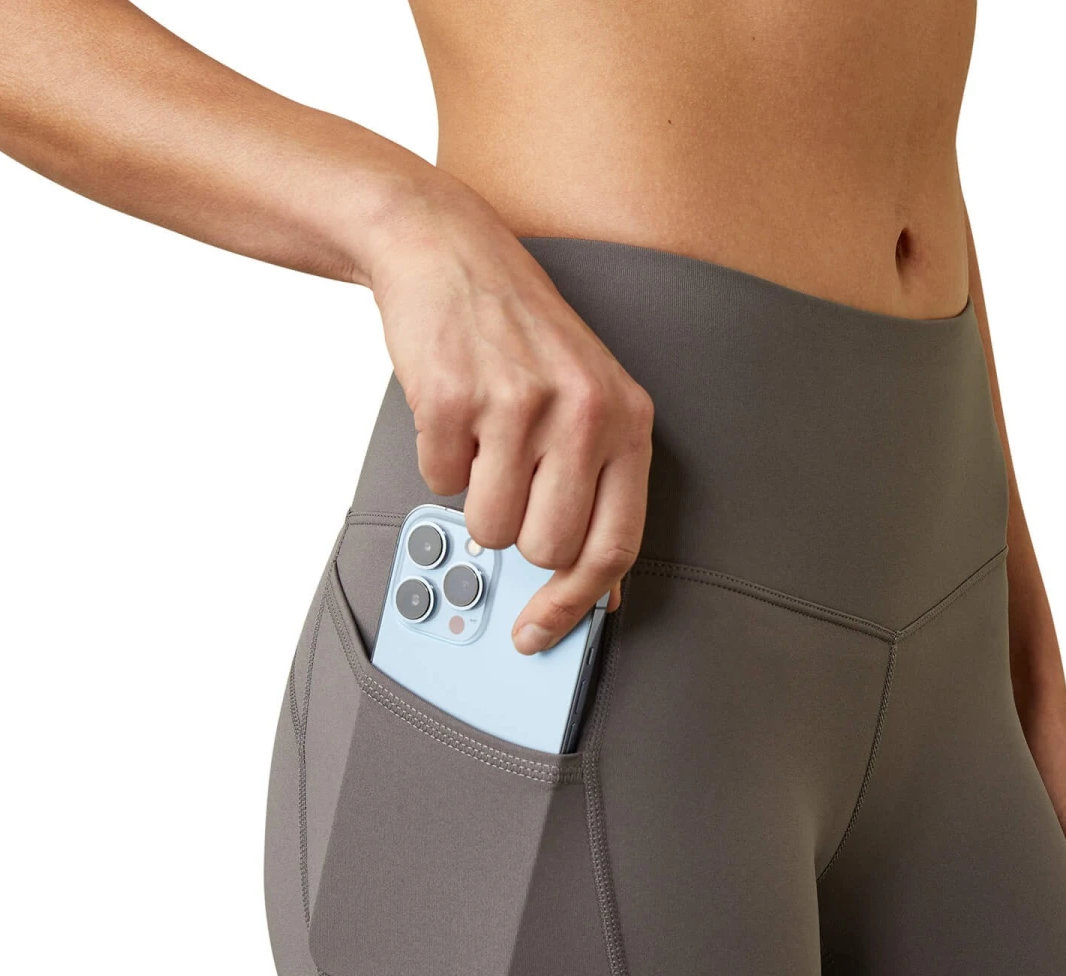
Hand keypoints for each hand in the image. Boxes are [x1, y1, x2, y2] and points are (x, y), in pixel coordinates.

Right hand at [363, 183, 652, 651]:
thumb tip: (601, 594)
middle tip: (508, 490)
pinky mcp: (455, 396)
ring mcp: (519, 402)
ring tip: (484, 442)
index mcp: (627, 421)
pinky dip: (438, 460)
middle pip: (546, 547)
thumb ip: (601, 493)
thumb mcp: (589, 404)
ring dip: (474, 499)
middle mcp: (584, 412)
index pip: (616, 546)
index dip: (576, 603)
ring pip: (490, 526)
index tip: (544, 632)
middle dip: (517, 537)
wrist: (449, 251)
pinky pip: (439, 481)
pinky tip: (454, 413)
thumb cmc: (521, 338)